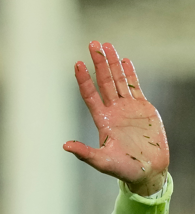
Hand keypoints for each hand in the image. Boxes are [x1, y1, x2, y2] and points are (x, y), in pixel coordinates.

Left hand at [63, 41, 168, 196]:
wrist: (147, 170)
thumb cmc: (123, 169)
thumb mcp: (102, 162)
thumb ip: (85, 153)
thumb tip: (65, 146)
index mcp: (101, 120)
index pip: (90, 95)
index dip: (84, 79)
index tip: (78, 64)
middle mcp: (112, 110)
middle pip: (104, 81)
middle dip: (99, 63)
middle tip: (93, 44)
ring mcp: (127, 108)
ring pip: (119, 80)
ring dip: (113, 63)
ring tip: (107, 45)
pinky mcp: (143, 108)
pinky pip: (135, 87)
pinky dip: (130, 73)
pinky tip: (125, 60)